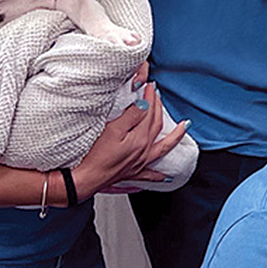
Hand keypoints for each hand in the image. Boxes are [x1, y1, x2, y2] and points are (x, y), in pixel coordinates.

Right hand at [74, 79, 185, 197]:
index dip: (150, 98)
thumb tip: (145, 103)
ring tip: (184, 127)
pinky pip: (150, 174)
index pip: (149, 113)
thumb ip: (130, 116)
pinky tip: (167, 177)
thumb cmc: (93, 156)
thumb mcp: (111, 130)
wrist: (82, 180)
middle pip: (156, 126)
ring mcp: (139, 163)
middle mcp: (143, 151)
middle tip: (157, 95)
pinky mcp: (131, 173)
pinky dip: (159, 175)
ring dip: (175, 136)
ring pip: (163, 147)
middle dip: (158, 109)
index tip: (150, 86)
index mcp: (139, 139)